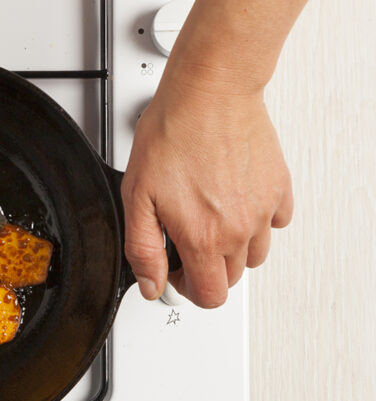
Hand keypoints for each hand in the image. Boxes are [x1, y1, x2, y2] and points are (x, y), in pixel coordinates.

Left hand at [121, 71, 292, 307]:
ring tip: (210, 223)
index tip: (174, 272)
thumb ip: (143, 248)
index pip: (210, 296)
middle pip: (232, 279)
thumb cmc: (171, 135)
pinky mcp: (278, 187)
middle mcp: (239, 229)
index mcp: (203, 237)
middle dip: (206, 271)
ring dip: (233, 251)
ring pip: (256, 255)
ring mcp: (262, 209)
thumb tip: (151, 284)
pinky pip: (275, 223)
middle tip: (186, 245)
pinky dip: (258, 223)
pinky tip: (236, 203)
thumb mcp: (136, 196)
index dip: (187, 290)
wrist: (209, 91)